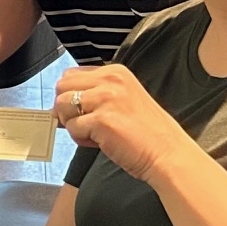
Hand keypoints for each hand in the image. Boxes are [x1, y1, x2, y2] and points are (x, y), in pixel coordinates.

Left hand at [52, 64, 200, 183]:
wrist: (167, 153)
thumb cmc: (146, 132)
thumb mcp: (123, 98)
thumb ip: (95, 93)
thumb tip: (58, 104)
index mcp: (115, 72)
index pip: (71, 74)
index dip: (71, 95)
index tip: (84, 110)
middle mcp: (110, 80)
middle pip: (61, 86)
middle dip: (65, 107)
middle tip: (84, 123)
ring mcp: (106, 99)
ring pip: (61, 106)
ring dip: (72, 123)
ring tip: (94, 133)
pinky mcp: (102, 120)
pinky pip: (72, 127)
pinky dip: (81, 139)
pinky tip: (100, 142)